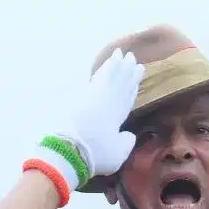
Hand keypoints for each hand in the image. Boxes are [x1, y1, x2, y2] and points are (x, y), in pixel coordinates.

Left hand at [69, 49, 144, 177]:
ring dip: (114, 66)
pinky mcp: (77, 96)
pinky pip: (94, 79)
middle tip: (132, 57)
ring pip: (107, 77)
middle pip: (119, 83)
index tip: (139, 70)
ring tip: (119, 55)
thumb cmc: (96, 153)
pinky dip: (100, 71)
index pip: (128, 95)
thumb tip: (129, 135)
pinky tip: (102, 67)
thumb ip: (126, 142)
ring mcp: (92, 96)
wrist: (69, 149)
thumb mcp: (118, 153)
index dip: (134, 83)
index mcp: (119, 114)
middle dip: (126, 70)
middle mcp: (108, 101)